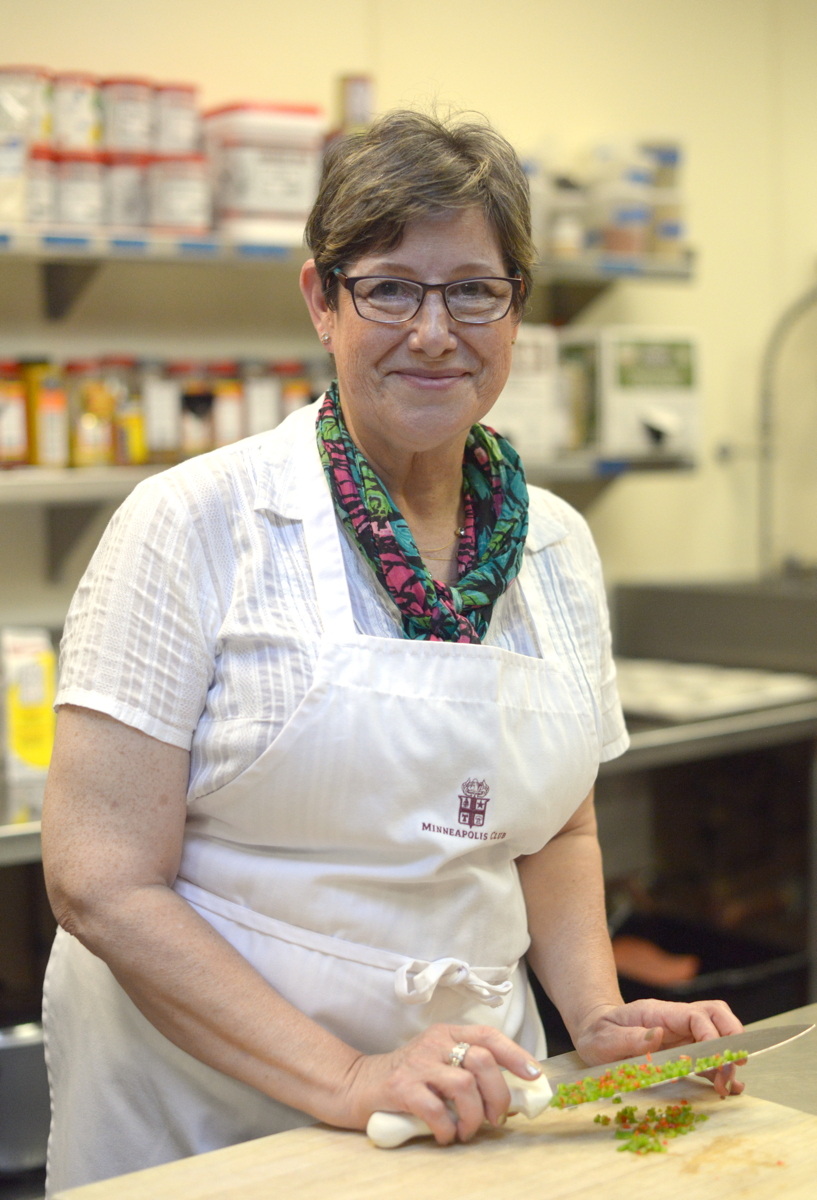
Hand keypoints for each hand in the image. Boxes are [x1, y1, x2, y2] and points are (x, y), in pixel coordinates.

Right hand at [336, 1024, 542, 1144]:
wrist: (357, 1085)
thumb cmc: (407, 1079)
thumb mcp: (438, 1064)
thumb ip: (467, 1072)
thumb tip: (511, 1097)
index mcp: (447, 1033)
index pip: (488, 1035)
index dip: (515, 1054)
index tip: (534, 1075)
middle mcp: (435, 1043)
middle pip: (482, 1060)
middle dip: (498, 1094)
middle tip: (496, 1119)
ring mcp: (418, 1063)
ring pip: (464, 1085)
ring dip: (473, 1116)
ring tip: (467, 1131)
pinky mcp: (401, 1087)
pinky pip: (436, 1109)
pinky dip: (447, 1128)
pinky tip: (444, 1136)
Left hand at [572, 999, 745, 1098]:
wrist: (595, 1035)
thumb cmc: (598, 1034)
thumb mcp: (602, 1038)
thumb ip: (627, 1038)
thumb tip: (657, 1034)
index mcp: (658, 1012)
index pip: (696, 1015)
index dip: (712, 1036)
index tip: (716, 1061)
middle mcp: (675, 1020)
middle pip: (716, 1016)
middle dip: (731, 1040)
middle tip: (731, 1070)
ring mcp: (682, 1035)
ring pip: (719, 1033)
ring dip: (728, 1058)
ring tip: (728, 1086)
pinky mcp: (683, 1052)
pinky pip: (709, 1056)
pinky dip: (722, 1069)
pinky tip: (728, 1087)